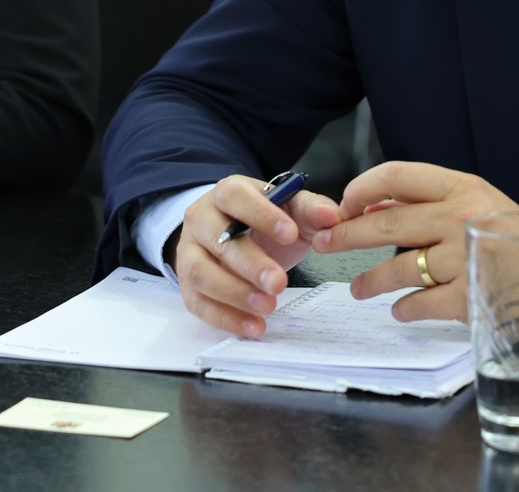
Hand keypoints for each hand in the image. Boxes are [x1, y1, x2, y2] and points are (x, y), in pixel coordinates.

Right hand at [173, 175, 342, 337]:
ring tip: (268, 306)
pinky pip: (199, 303)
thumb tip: (332, 216)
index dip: (261, 214)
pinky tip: (255, 325)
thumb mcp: (291, 210)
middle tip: (279, 282)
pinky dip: (226, 318)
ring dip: (234, 293)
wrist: (236, 238)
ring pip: (200, 273)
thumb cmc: (264, 223)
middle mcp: (201, 219)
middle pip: (217, 239)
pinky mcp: (187, 286)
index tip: (290, 233)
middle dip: (249, 263)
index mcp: (226, 193)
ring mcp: (189, 253)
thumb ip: (311, 210)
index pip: (235, 196)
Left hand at [311, 161, 518, 322]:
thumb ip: (428, 201)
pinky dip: (404, 308)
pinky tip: (400, 310)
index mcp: (461, 187)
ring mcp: (463, 259)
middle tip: (324, 244)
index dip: (360, 188)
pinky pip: (419, 303)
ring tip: (359, 289)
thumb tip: (371, 205)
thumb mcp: (476, 203)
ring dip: (370, 281)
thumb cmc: (513, 238)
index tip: (343, 205)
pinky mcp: (468, 298)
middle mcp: (460, 218)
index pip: (396, 175)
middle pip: (385, 223)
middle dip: (346, 235)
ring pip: (397, 268)